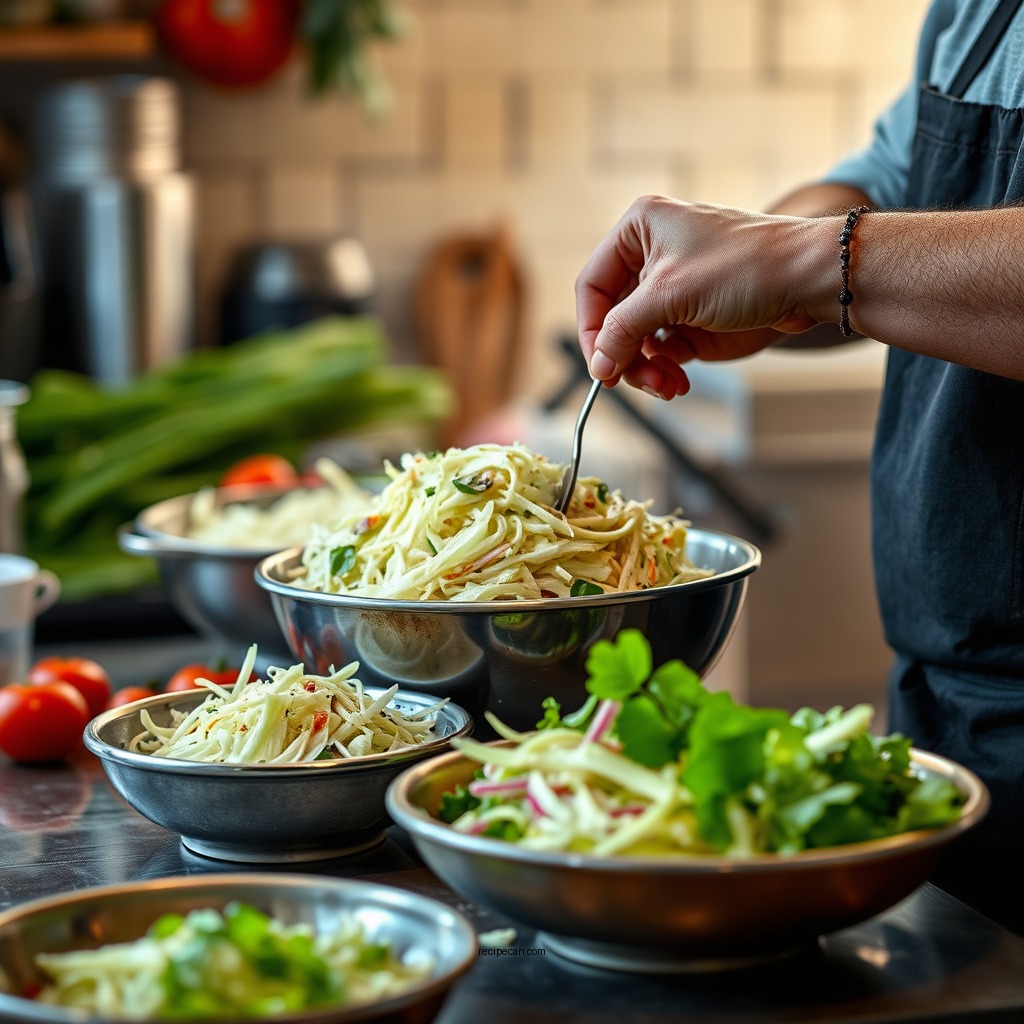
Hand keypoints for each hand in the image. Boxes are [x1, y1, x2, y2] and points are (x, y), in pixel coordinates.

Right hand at [575, 195, 828, 397]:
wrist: (809, 281)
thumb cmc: (745, 266)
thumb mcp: (670, 294)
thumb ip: (623, 330)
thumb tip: (597, 366)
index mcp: (638, 231)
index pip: (593, 287)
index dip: (592, 330)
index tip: (600, 366)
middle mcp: (650, 258)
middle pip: (612, 320)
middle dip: (625, 356)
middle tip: (637, 382)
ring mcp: (672, 291)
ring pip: (636, 341)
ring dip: (646, 370)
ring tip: (667, 385)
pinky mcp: (691, 318)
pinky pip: (662, 352)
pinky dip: (665, 371)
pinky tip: (679, 382)